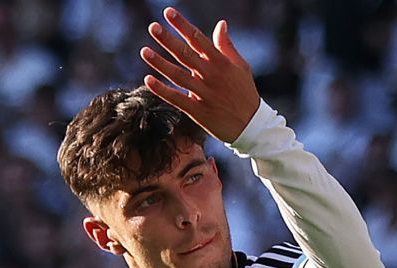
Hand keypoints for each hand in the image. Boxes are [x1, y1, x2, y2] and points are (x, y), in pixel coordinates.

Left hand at [140, 6, 259, 142]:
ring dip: (160, 63)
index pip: (198, 39)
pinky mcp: (198, 111)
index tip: (168, 13)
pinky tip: (148, 79)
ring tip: (144, 51)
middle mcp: (211, 76)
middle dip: (168, 39)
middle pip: (185, 54)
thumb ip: (227, 46)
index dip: (182, 25)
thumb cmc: (245, 93)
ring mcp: (204, 94)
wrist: (252, 126)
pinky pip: (176, 98)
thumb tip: (221, 24)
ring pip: (178, 75)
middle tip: (153, 27)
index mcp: (221, 62)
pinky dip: (162, 90)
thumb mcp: (241, 66)